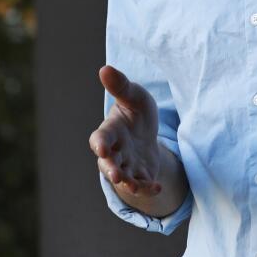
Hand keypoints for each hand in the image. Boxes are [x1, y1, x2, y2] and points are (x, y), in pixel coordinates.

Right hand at [88, 65, 163, 196]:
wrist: (147, 131)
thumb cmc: (135, 111)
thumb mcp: (133, 96)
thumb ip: (120, 86)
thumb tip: (105, 68)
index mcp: (110, 131)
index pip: (99, 138)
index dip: (99, 143)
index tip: (101, 148)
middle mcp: (115, 151)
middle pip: (108, 163)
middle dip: (111, 170)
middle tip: (116, 175)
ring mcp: (126, 165)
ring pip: (123, 178)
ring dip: (127, 183)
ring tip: (133, 186)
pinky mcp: (140, 175)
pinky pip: (142, 185)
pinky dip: (147, 188)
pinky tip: (158, 187)